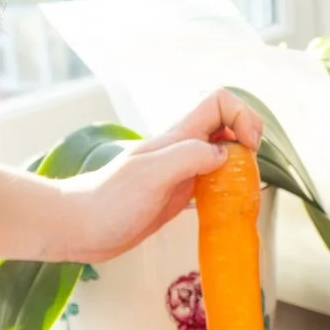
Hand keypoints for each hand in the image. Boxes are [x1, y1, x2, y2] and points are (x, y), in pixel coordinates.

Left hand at [61, 90, 264, 263]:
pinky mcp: (176, 195)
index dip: (241, 116)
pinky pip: (210, 181)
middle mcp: (181, 150)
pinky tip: (225, 205)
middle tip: (250, 167)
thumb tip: (224, 154)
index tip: (248, 147)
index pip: (218, 102)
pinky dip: (225, 187)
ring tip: (244, 187)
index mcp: (177, 137)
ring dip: (239, 163)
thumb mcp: (151, 174)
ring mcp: (179, 172)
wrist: (79, 227)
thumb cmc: (108, 200)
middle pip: (225, 124)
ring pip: (221, 152)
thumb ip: (188, 157)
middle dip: (247, 138)